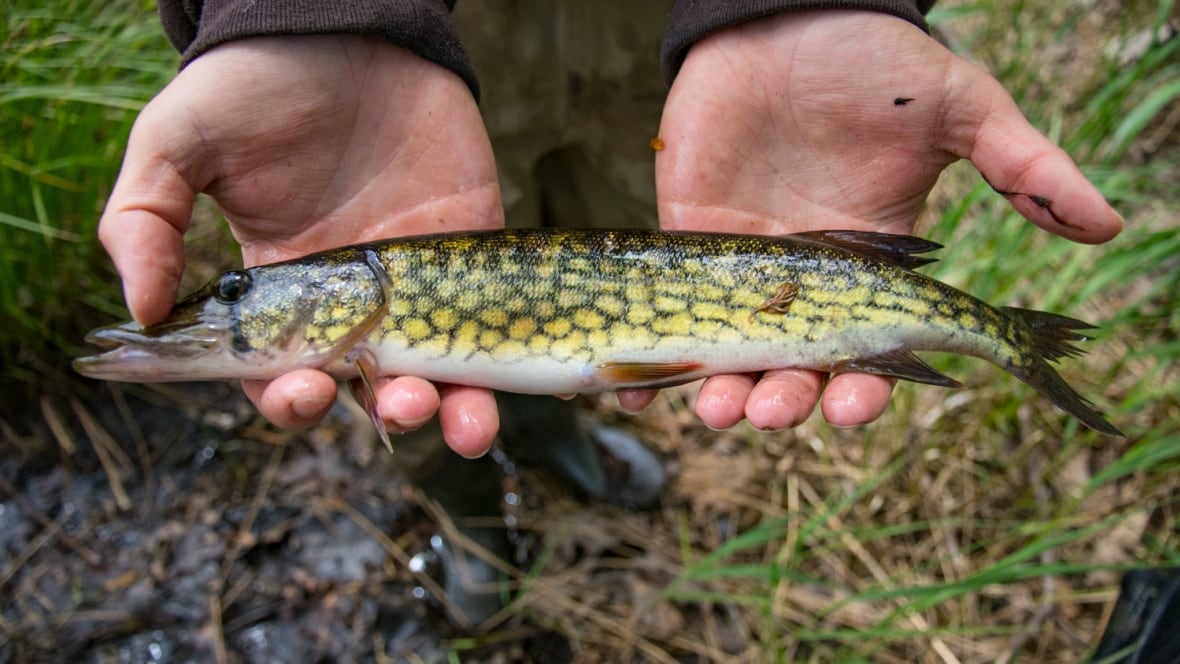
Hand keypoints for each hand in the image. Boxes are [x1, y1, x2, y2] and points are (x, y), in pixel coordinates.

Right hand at [99, 35, 503, 456]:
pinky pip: (492, 318)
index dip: (291, 398)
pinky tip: (503, 386)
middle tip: (400, 406)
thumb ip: (144, 221)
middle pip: (373, 388)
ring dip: (454, 411)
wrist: (342, 23)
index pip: (285, 373)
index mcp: (281, 290)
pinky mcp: (471, 246)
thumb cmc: (252, 83)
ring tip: (460, 421)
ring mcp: (417, 279)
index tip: (305, 391)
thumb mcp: (176, 143)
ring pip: (441, 371)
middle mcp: (353, 300)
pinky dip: (503, 361)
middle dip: (388, 413)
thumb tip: (140, 311)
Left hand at [652, 10, 1122, 430]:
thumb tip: (1108, 223)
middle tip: (773, 410)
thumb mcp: (958, 108)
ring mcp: (746, 270)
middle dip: (786, 401)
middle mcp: (808, 285)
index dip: (865, 389)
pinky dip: (650, 360)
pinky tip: (631, 388)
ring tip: (716, 407)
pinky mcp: (690, 244)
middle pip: (797, 372)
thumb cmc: (872, 60)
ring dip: (723, 392)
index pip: (872, 354)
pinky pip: (669, 316)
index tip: (853, 407)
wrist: (786, 16)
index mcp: (872, 269)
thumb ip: (1024, 165)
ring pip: (733, 358)